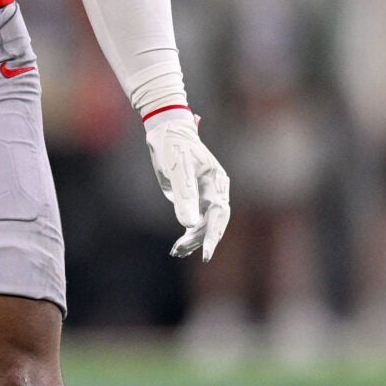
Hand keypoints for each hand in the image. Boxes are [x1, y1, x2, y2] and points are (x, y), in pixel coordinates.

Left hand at [144, 109, 229, 260]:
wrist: (166, 130)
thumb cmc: (173, 146)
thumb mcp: (177, 171)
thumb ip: (184, 197)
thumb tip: (190, 224)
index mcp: (216, 182)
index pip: (219, 214)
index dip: (213, 235)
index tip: (206, 255)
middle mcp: (215, 190)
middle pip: (213, 222)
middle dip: (199, 239)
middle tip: (179, 250)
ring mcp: (205, 194)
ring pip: (204, 223)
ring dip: (193, 239)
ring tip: (176, 251)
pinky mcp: (194, 197)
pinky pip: (196, 219)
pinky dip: (189, 233)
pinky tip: (179, 247)